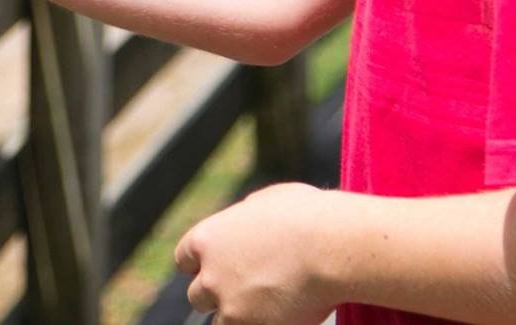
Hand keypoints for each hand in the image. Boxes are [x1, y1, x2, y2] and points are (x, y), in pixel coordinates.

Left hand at [174, 183, 336, 324]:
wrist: (331, 248)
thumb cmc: (306, 216)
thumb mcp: (265, 202)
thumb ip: (244, 219)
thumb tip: (246, 224)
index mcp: (206, 239)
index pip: (184, 259)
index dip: (201, 264)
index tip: (216, 268)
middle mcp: (211, 276)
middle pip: (198, 296)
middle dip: (217, 293)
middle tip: (243, 290)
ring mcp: (231, 307)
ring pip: (222, 322)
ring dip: (238, 315)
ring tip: (265, 304)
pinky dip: (260, 324)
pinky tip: (281, 314)